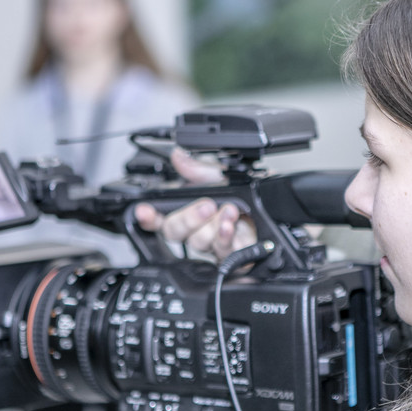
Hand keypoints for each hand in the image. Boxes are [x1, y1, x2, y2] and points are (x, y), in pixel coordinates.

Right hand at [134, 148, 256, 259]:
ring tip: (228, 209)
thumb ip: (196, 169)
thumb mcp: (219, 176)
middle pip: (174, 232)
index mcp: (185, 210)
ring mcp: (210, 244)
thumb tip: (178, 156)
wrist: (268, 207)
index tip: (143, 212)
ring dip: (213, 224)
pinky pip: (221, 250)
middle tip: (205, 206)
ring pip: (198, 241)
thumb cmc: (241, 194)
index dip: (147, 217)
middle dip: (188, 218)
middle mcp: (194, 230)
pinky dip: (224, 236)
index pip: (158, 218)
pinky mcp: (228, 254)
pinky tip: (228, 224)